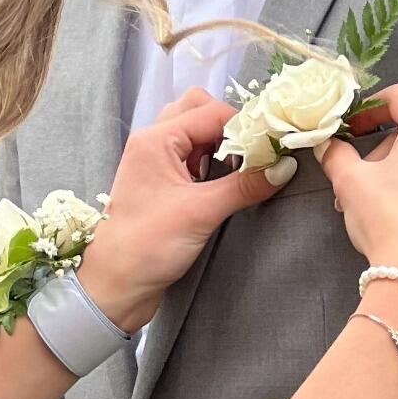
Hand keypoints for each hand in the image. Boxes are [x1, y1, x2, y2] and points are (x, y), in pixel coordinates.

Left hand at [78, 89, 291, 331]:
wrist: (114, 286)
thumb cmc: (146, 247)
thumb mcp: (201, 213)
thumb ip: (244, 186)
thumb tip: (283, 167)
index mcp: (155, 140)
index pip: (210, 112)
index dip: (245, 125)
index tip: (273, 143)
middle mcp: (152, 143)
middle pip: (198, 111)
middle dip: (230, 126)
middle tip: (252, 153)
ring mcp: (155, 163)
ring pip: (194, 133)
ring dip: (220, 144)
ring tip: (239, 169)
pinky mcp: (160, 184)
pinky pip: (190, 157)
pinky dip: (210, 161)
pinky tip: (223, 183)